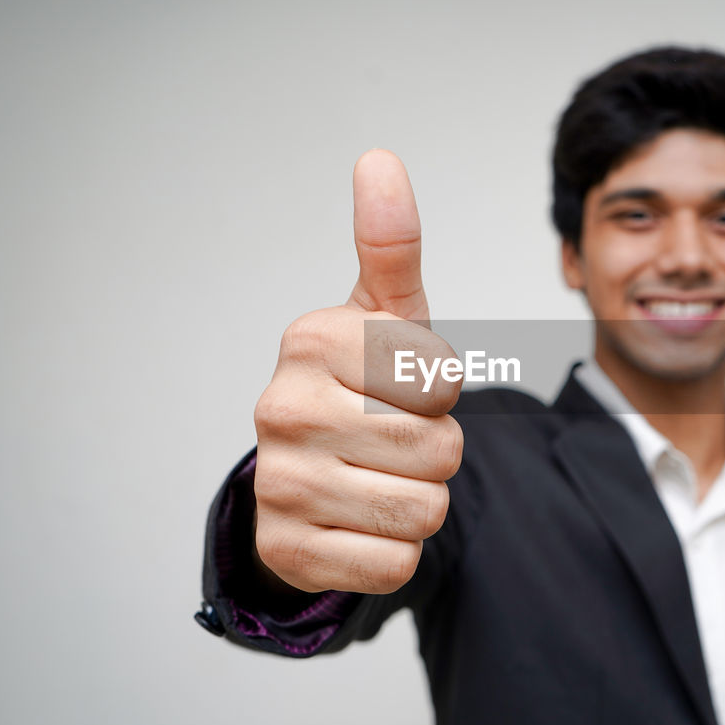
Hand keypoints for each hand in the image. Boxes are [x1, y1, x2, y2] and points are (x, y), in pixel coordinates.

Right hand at [251, 150, 462, 593]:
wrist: (306, 474)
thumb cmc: (361, 385)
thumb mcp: (384, 316)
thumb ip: (390, 245)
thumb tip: (379, 159)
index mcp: (312, 340)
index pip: (445, 380)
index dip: (442, 390)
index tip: (401, 385)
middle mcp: (281, 408)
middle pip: (442, 451)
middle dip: (435, 452)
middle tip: (390, 439)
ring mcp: (279, 484)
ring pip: (425, 511)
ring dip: (419, 502)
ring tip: (376, 478)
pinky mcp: (287, 552)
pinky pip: (395, 565)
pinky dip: (394, 552)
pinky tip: (357, 523)